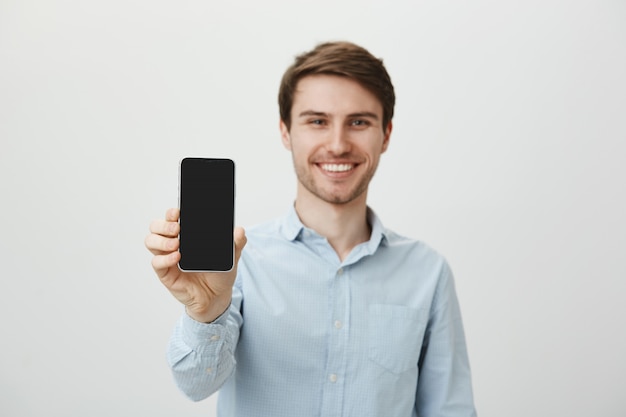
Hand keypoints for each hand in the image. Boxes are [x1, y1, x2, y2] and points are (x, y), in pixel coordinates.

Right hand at [145, 208, 246, 322]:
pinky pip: (156, 263)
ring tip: (177, 243)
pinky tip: (177, 258)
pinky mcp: (166, 273)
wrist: (217, 296)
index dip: (171, 212)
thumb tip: (240, 231)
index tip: (178, 212)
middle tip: (177, 228)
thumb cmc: (219, 272)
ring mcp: (167, 258)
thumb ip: (237, 242)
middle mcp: (173, 243)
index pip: (172, 217)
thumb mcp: (231, 256)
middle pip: (156, 226)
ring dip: (161, 240)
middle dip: (163, 224)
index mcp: (187, 234)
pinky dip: (165, 258)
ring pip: (151, 241)